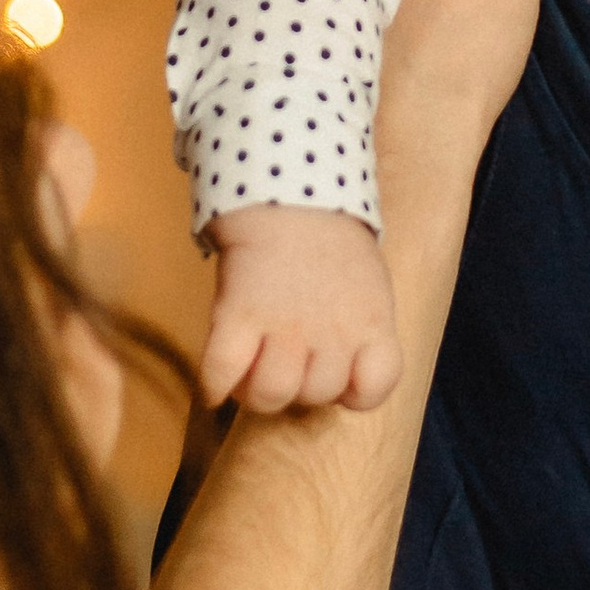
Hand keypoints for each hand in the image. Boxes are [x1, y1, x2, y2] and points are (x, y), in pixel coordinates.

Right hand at [203, 208, 402, 414]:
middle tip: (289, 363)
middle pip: (315, 395)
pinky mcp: (238, 314)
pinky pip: (222, 374)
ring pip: (271, 394)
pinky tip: (218, 384)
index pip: (373, 389)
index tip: (341, 377)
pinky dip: (215, 387)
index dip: (354, 392)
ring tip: (254, 373)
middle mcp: (330, 332)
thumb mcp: (370, 286)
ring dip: (259, 392)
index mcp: (369, 323)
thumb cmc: (332, 243)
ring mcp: (283, 325)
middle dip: (301, 387)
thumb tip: (349, 374)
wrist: (290, 194)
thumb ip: (363, 330)